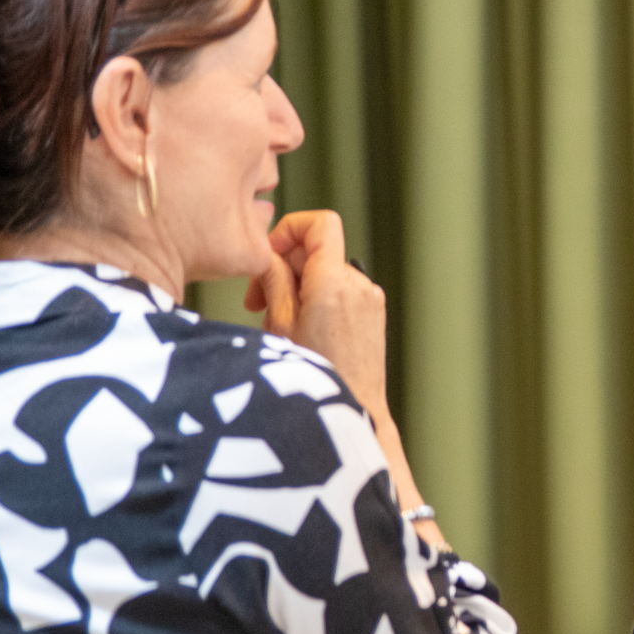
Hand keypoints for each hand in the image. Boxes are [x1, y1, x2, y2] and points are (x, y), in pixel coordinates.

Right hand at [245, 210, 388, 416]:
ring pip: (327, 272)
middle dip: (284, 267)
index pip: (321, 223)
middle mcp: (358, 283)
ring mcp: (370, 297)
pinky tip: (304, 329)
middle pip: (317, 250)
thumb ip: (273, 280)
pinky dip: (319, 299)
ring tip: (281, 322)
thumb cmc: (316, 376)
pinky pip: (341, 290)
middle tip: (258, 301)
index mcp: (333, 281)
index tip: (270, 252)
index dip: (291, 229)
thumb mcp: (279, 324)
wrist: (355, 410)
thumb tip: (267, 253)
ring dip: (299, 286)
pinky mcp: (374, 312)